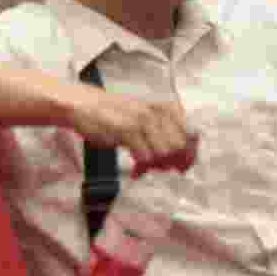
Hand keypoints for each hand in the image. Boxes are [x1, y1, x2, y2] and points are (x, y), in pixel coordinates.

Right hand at [70, 87, 198, 175]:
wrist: (83, 104)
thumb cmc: (113, 113)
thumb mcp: (143, 116)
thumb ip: (164, 131)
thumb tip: (183, 156)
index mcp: (164, 107)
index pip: (192, 134)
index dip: (189, 154)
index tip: (180, 167)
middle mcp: (156, 111)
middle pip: (180, 146)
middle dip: (172, 163)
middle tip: (158, 170)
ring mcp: (141, 120)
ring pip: (164, 153)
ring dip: (156, 167)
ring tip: (144, 169)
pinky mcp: (126, 130)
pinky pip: (144, 157)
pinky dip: (142, 169)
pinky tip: (135, 171)